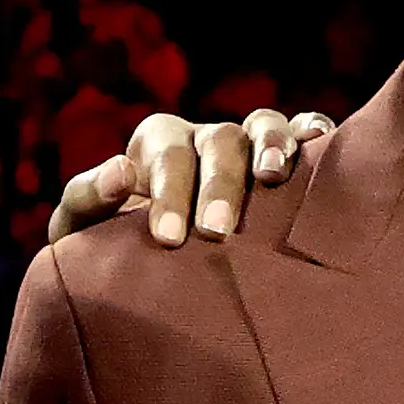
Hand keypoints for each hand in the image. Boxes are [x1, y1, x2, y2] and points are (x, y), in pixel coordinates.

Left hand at [47, 107, 335, 246]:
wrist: (153, 278)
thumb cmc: (116, 254)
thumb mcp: (81, 232)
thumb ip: (86, 198)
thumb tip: (120, 170)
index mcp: (156, 147)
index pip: (167, 154)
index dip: (169, 191)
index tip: (168, 238)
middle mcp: (205, 139)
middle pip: (219, 141)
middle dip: (219, 184)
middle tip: (216, 232)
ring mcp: (248, 148)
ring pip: (264, 126)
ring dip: (271, 147)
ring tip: (273, 177)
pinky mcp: (285, 162)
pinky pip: (304, 131)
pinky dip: (314, 132)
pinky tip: (322, 147)